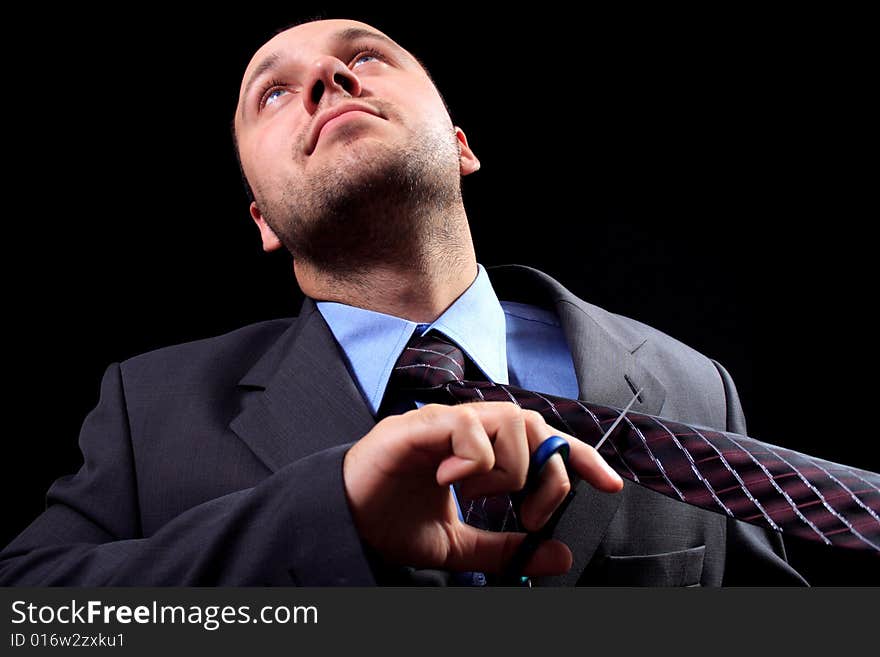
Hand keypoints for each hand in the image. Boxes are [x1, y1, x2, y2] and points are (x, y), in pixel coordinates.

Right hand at [343, 402, 623, 576]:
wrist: (344, 522)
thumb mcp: (460, 546)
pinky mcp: (417, 426)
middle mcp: (465, 431)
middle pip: (534, 424)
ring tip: (477, 495)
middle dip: (548, 471)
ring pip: (507, 420)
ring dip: (508, 468)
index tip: (610, 483)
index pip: (542, 439)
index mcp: (480, 452)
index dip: (580, 456)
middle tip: (531, 515)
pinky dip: (472, 459)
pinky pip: (465, 426)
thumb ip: (505, 547)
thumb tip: (555, 554)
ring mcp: (442, 424)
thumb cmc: (394, 522)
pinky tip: (452, 482)